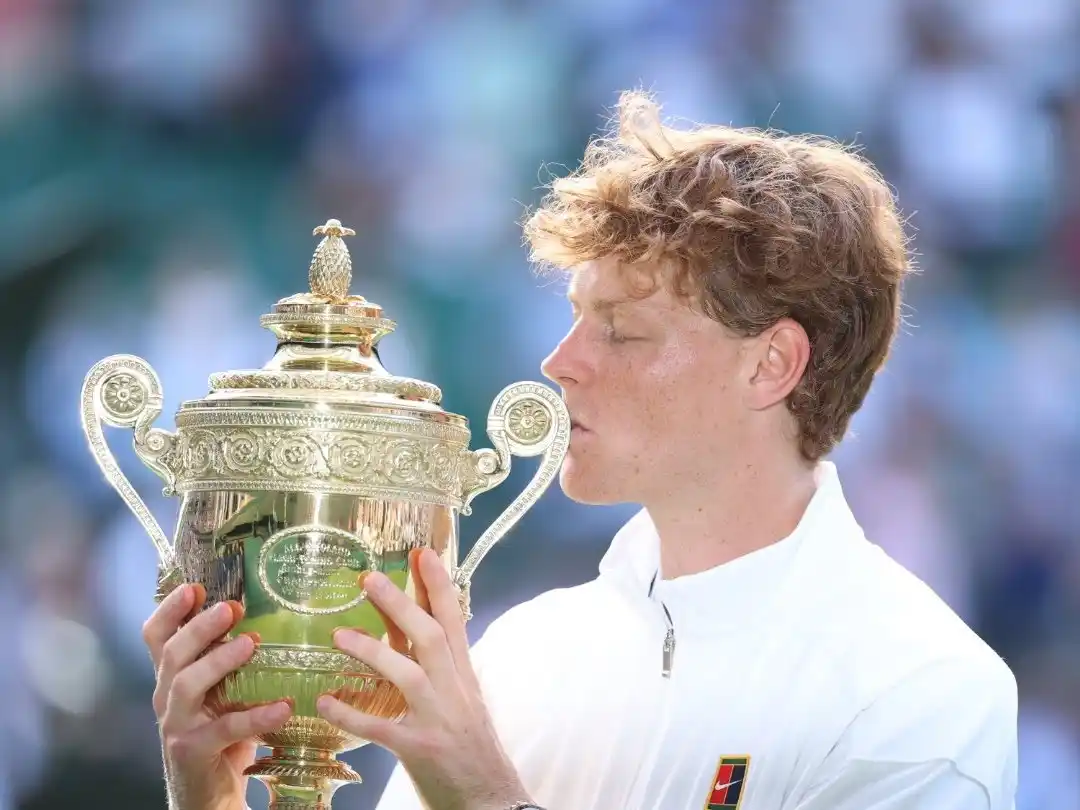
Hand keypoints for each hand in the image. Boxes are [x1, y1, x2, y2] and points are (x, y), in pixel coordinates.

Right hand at [143, 583, 292, 809]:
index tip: (194, 586)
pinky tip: (283, 706)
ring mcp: (176, 724)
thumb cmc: (221, 733)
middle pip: (171, 653)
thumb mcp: (222, 692)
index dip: (169, 609)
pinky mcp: (192, 751)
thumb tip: (270, 618)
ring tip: (251, 644)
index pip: (156, 636)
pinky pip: (225, 729)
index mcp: (172, 676)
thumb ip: (231, 661)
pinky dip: (256, 716)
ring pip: (186, 684)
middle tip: (231, 607)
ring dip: (219, 660)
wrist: (208, 794)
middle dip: (199, 627)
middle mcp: (167, 696)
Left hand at [315, 549, 531, 809]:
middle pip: (430, 637)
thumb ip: (443, 669)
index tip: (422, 553)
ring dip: (372, 652)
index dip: (439, 586)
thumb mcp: (465, 700)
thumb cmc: (473, 749)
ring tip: (338, 635)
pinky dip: (351, 714)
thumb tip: (419, 633)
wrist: (491, 799)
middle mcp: (454, 691)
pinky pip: (380, 728)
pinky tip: (325, 703)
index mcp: (465, 676)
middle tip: (368, 579)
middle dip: (401, 604)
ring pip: (408, 675)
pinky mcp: (418, 750)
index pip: (454, 621)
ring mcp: (438, 720)